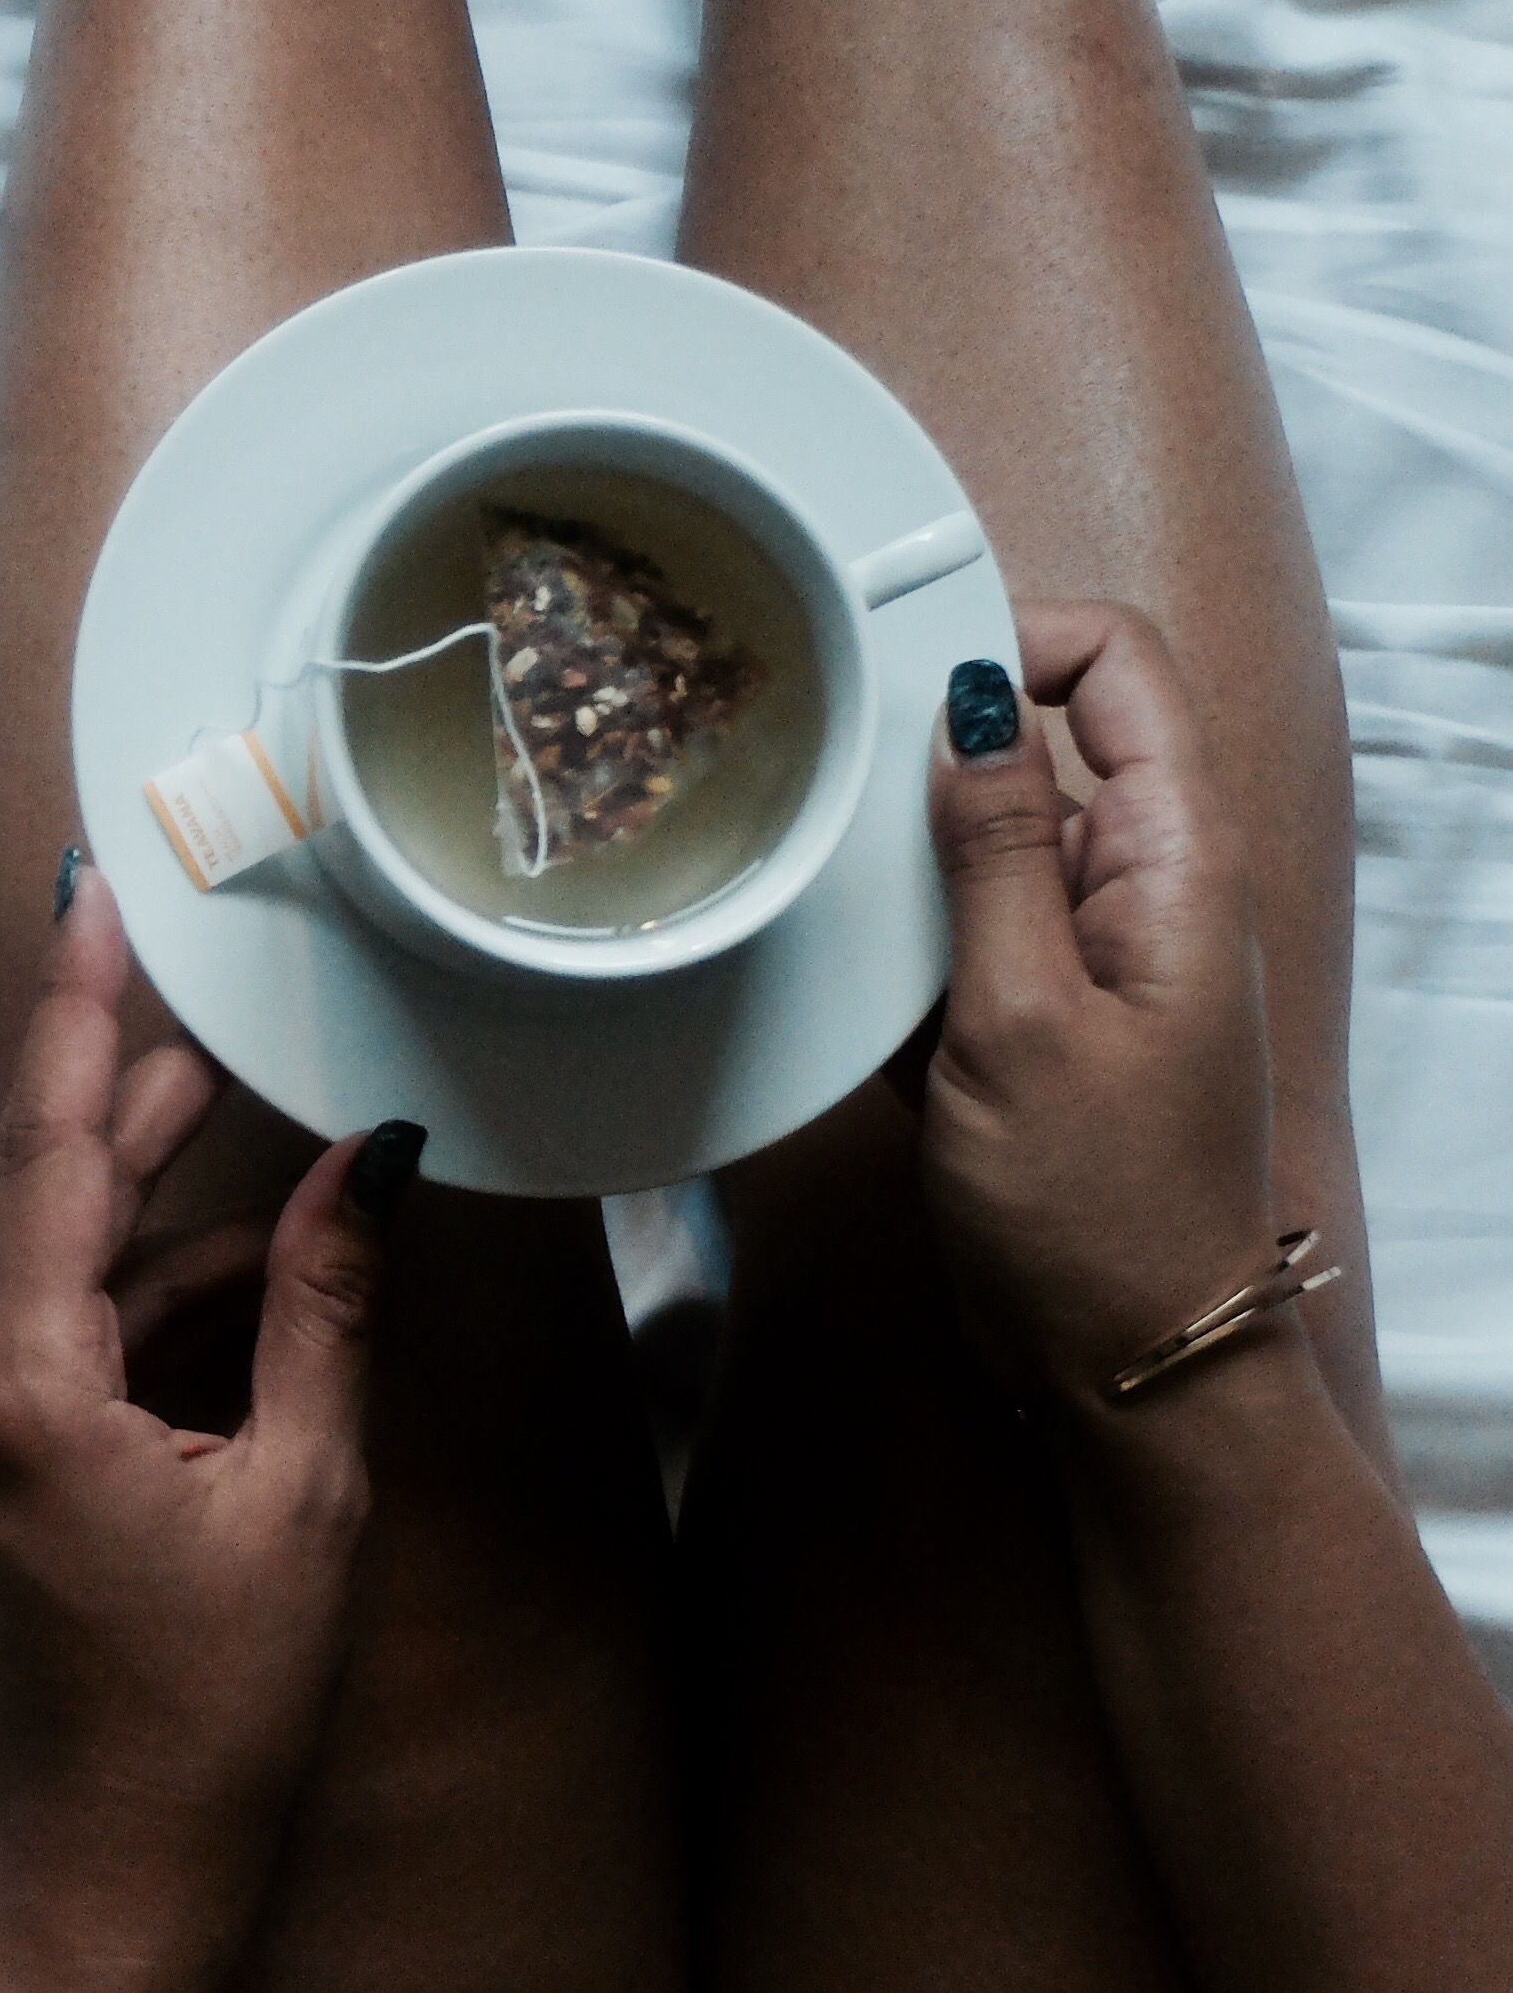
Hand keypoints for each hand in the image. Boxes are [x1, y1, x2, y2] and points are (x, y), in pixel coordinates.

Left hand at [0, 867, 405, 1989]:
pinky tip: (232, 1280)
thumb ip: (322, 1312)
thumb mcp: (301, 1502)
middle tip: (204, 995)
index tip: (89, 899)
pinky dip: (134, 1311)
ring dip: (147, 1212)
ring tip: (239, 1117)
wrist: (102, 1887)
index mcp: (18, 1393)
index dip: (80, 1015)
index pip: (51, 1155)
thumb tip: (368, 1162)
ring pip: (52, 1273)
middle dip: (128, 1098)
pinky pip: (46, 1346)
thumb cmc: (211, 1720)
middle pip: (46, 1200)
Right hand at [917, 603, 1284, 1413]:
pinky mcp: (1044, 1017)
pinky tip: (870, 1016)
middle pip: (1037, 750)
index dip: (1012, 643)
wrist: (1130, 1365)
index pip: (1116, 669)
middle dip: (929, 769)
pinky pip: (964, 938)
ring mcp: (1095, 955)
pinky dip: (908, 958)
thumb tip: (969, 702)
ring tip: (851, 935)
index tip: (899, 685)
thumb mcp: (1020, 1015)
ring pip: (983, 848)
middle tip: (836, 810)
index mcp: (1173, 864)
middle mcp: (1145, 890)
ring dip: (906, 876)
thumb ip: (991, 850)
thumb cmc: (1094, 1210)